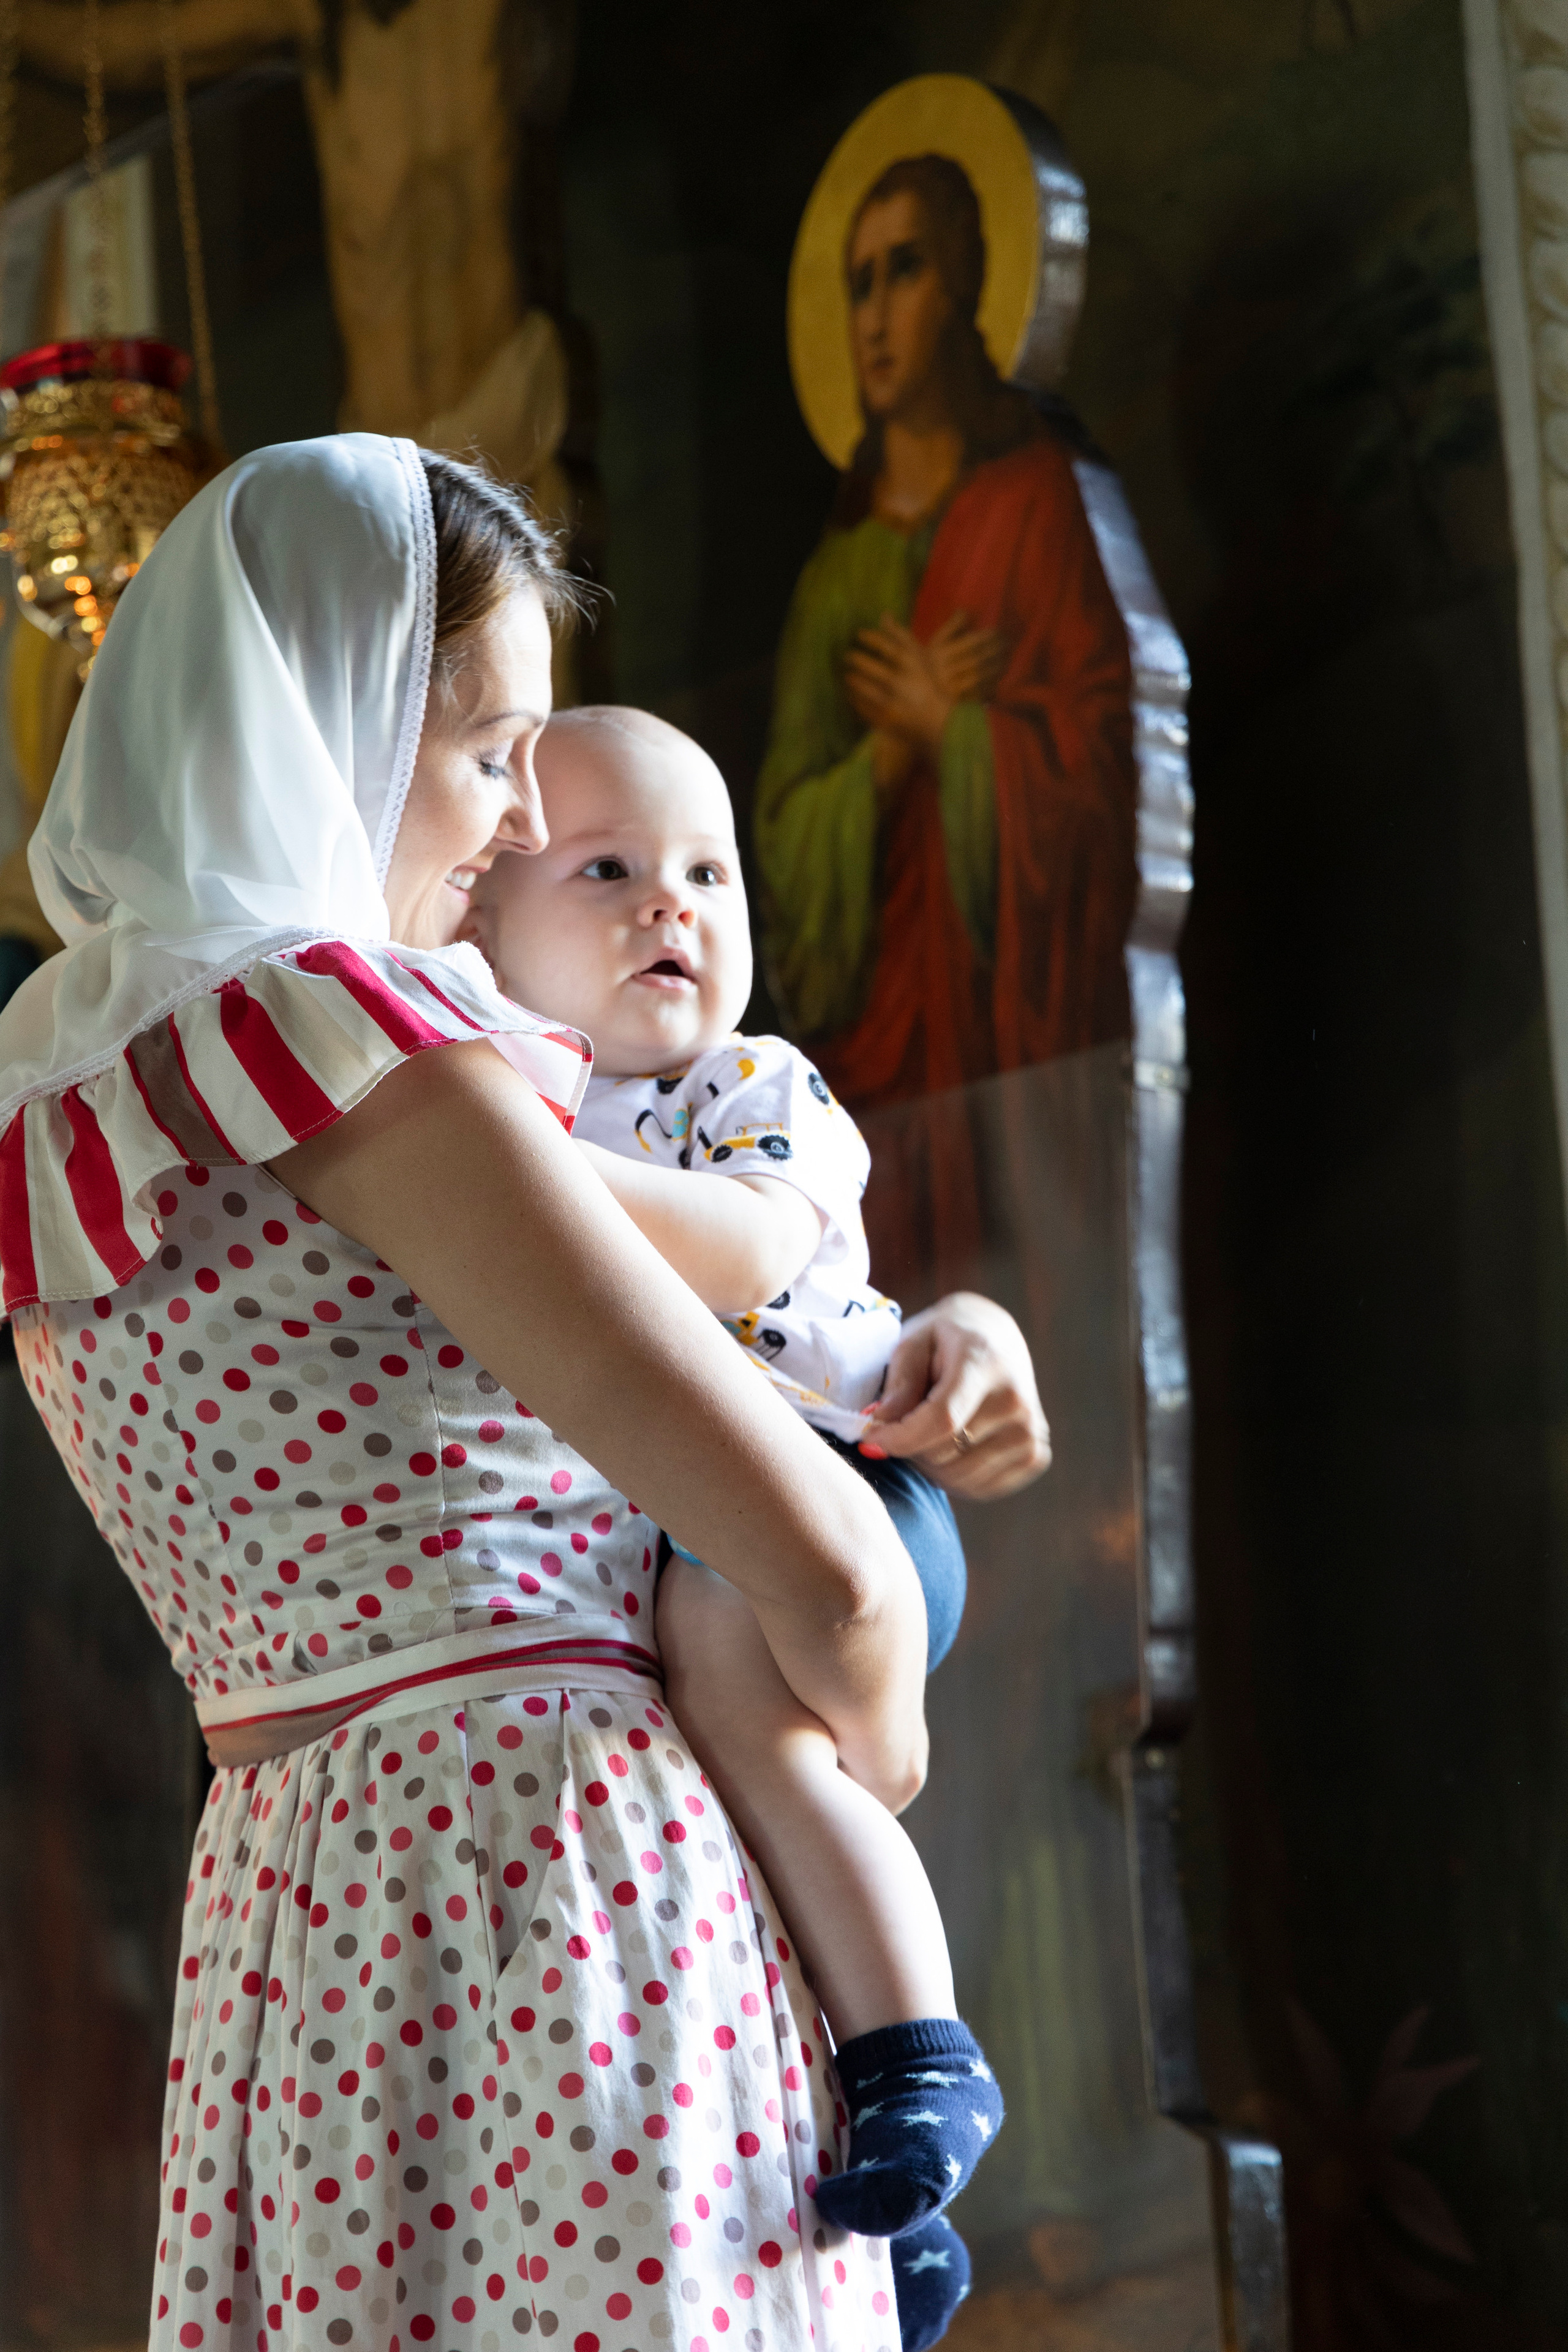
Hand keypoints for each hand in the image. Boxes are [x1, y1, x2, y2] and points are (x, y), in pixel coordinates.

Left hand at [844, 614, 951, 752]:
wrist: (938, 722)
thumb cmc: (925, 684)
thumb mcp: (919, 659)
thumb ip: (901, 636)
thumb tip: (884, 614)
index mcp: (915, 668)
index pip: (891, 648)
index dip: (873, 639)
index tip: (859, 633)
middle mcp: (905, 685)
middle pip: (875, 669)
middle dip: (858, 660)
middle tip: (848, 654)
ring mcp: (896, 705)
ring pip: (867, 690)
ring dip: (854, 681)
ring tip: (848, 676)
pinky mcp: (887, 722)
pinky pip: (865, 709)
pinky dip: (856, 700)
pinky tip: (851, 694)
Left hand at [863, 1290, 1050, 1499]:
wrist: (995, 1338)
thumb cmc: (945, 1340)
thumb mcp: (913, 1343)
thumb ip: (899, 1384)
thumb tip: (878, 1424)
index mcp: (986, 1362)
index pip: (943, 1419)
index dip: (900, 1437)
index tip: (870, 1439)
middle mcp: (1016, 1400)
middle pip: (945, 1453)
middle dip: (909, 1447)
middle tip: (900, 1426)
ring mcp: (1031, 1431)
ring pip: (959, 1478)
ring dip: (928, 1466)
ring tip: (924, 1434)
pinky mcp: (1035, 1455)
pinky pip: (980, 1489)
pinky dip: (954, 1478)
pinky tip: (949, 1448)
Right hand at [924, 610, 1007, 704]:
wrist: (918, 693)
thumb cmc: (931, 662)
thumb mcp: (936, 642)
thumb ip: (951, 627)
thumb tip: (966, 611)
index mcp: (938, 653)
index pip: (969, 642)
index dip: (987, 637)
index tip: (999, 632)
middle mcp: (943, 671)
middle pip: (977, 659)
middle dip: (996, 650)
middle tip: (1008, 643)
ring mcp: (950, 688)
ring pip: (979, 676)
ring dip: (997, 666)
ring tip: (1007, 657)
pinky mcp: (956, 702)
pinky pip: (978, 692)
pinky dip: (991, 682)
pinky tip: (999, 675)